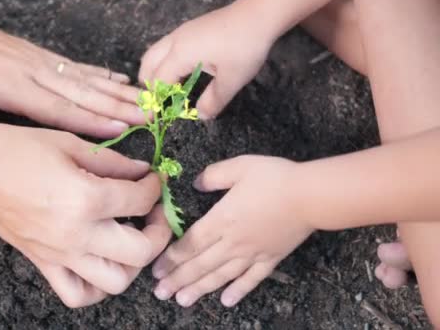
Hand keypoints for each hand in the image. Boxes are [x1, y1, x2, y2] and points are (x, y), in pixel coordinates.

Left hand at [0, 12, 143, 137]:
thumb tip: (8, 156)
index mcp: (11, 89)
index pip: (58, 109)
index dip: (92, 120)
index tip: (123, 128)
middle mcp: (32, 72)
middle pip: (82, 92)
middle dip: (119, 105)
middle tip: (150, 116)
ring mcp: (38, 61)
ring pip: (85, 77)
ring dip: (117, 90)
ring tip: (145, 100)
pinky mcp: (38, 55)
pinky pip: (75, 66)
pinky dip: (100, 73)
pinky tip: (119, 77)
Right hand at [0, 125, 170, 306]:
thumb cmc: (13, 150)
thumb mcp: (69, 143)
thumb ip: (112, 161)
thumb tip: (141, 171)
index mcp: (86, 199)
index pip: (141, 200)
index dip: (155, 186)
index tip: (153, 177)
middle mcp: (78, 234)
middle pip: (141, 251)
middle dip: (159, 231)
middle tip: (155, 212)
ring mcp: (60, 255)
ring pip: (115, 282)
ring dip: (133, 263)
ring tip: (131, 239)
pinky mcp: (44, 264)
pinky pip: (77, 294)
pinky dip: (96, 288)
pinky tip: (101, 263)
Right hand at [139, 0, 273, 119]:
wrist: (258, 15)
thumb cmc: (245, 46)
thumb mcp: (231, 80)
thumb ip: (213, 100)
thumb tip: (201, 115)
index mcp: (180, 54)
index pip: (159, 81)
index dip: (156, 100)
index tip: (157, 116)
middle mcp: (175, 41)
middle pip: (148, 63)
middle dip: (148, 84)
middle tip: (158, 102)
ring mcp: (182, 32)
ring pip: (156, 52)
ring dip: (156, 71)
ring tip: (168, 90)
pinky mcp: (191, 29)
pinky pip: (167, 47)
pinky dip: (165, 62)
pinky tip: (182, 73)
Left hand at [151, 155, 312, 306]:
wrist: (311, 195)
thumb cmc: (275, 177)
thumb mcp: (240, 166)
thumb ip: (214, 175)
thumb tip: (196, 183)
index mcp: (222, 219)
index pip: (191, 244)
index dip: (172, 259)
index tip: (156, 270)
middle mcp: (234, 241)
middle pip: (201, 265)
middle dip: (178, 280)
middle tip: (161, 293)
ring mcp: (252, 253)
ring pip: (221, 276)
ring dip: (200, 289)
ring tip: (183, 301)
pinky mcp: (271, 259)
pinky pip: (251, 280)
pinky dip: (238, 291)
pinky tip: (225, 302)